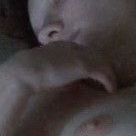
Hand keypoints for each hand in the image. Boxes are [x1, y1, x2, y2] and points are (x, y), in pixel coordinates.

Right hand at [0, 41, 117, 93]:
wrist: (24, 71)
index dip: (90, 62)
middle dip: (103, 66)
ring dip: (109, 75)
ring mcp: (78, 54)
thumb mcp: (40, 67)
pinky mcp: (83, 65)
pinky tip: (111, 90)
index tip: (93, 74)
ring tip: (111, 87)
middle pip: (96, 54)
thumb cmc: (26, 72)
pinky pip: (103, 72)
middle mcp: (72, 46)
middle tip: (107, 81)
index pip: (82, 51)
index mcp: (61, 45)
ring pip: (102, 62)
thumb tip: (52, 79)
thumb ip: (49, 68)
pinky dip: (109, 81)